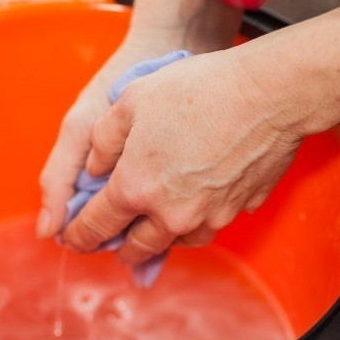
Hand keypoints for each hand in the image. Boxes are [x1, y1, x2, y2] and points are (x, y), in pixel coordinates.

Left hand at [60, 50, 306, 263]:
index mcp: (135, 188)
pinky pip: (210, 226)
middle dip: (119, 248)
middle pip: (137, 248)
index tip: (72, 240)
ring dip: (160, 239)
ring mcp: (209, 216)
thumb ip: (102, 141)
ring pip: (176, 242)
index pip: (96, 226)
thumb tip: (94, 168)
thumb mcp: (130, 101)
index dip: (79, 236)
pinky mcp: (239, 209)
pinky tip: (194, 207)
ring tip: (154, 228)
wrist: (267, 94)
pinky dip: (195, 224)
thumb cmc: (197, 90)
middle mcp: (170, 213)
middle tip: (113, 243)